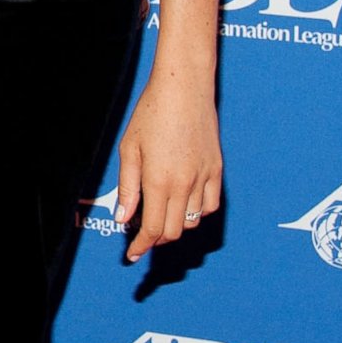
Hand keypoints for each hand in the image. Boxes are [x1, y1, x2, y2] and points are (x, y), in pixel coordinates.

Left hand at [116, 73, 220, 261]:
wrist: (185, 88)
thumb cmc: (151, 113)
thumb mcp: (129, 149)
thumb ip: (128, 188)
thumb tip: (124, 219)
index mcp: (159, 181)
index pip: (153, 229)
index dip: (141, 246)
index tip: (133, 253)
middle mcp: (184, 184)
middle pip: (173, 231)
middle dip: (156, 239)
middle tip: (143, 235)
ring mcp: (204, 177)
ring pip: (192, 221)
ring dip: (176, 225)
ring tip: (162, 215)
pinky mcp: (217, 169)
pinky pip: (210, 205)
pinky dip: (197, 212)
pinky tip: (185, 204)